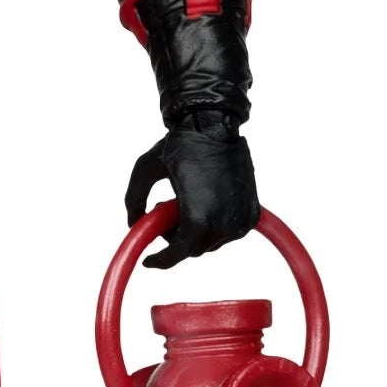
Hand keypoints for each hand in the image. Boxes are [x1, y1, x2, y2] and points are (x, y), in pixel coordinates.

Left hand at [124, 119, 259, 268]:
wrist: (214, 125)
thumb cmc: (178, 145)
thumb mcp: (145, 169)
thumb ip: (133, 200)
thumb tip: (133, 225)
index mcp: (198, 218)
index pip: (178, 253)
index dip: (161, 260)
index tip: (149, 261)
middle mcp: (224, 225)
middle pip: (193, 248)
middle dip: (175, 236)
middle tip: (164, 209)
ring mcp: (241, 222)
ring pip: (211, 242)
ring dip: (193, 229)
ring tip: (182, 198)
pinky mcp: (252, 215)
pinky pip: (227, 231)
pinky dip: (212, 223)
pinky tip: (200, 199)